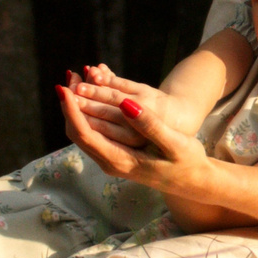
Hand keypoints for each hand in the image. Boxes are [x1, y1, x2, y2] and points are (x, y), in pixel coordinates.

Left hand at [57, 84, 212, 196]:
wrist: (192, 181)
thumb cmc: (187, 162)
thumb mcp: (175, 143)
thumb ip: (150, 125)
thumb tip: (125, 104)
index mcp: (121, 161)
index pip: (85, 134)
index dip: (71, 110)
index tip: (65, 88)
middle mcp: (110, 163)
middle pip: (77, 132)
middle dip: (69, 104)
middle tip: (70, 75)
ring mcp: (110, 160)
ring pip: (82, 131)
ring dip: (76, 106)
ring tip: (77, 78)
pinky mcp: (114, 154)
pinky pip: (93, 131)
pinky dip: (86, 111)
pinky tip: (90, 93)